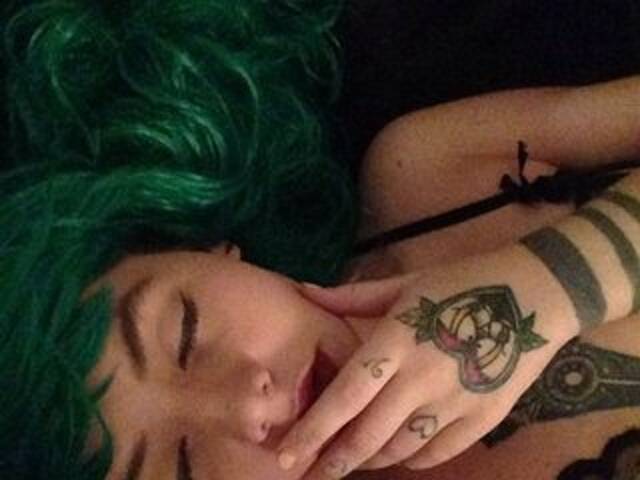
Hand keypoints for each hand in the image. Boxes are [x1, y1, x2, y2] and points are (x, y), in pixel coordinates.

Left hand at [278, 268, 567, 478]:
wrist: (536, 294)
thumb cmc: (462, 282)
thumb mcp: (405, 283)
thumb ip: (352, 295)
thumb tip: (304, 291)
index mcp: (397, 340)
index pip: (346, 395)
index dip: (313, 429)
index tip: (285, 455)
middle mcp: (422, 377)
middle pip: (369, 433)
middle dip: (335, 460)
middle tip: (312, 474)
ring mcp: (457, 401)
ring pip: (402, 448)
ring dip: (371, 460)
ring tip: (352, 461)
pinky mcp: (485, 418)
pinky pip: (439, 452)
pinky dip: (413, 459)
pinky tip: (401, 454)